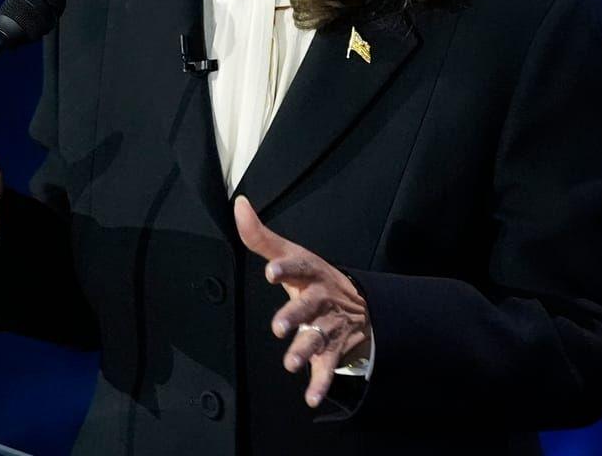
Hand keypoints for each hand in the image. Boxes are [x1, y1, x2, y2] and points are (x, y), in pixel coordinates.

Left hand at [234, 195, 370, 407]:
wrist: (362, 307)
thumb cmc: (314, 279)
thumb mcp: (293, 255)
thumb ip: (261, 236)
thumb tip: (239, 203)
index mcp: (311, 273)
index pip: (299, 266)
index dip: (286, 268)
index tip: (271, 272)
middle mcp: (321, 299)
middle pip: (308, 306)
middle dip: (294, 316)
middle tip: (279, 327)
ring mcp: (328, 326)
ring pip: (317, 338)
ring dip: (304, 351)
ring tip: (290, 363)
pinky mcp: (333, 350)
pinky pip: (327, 368)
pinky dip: (320, 384)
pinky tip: (310, 398)